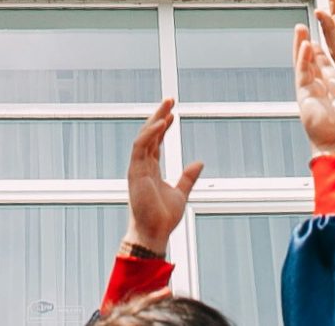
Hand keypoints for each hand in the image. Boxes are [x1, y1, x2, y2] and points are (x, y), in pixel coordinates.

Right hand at [123, 98, 201, 253]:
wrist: (154, 234)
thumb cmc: (163, 218)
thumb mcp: (181, 194)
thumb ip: (187, 178)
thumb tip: (199, 162)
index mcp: (151, 170)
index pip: (155, 142)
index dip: (163, 127)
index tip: (173, 114)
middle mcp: (142, 166)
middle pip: (149, 134)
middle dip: (158, 115)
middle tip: (170, 100)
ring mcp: (137, 168)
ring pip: (144, 136)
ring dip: (155, 119)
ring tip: (167, 105)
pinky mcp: (135, 172)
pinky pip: (140, 146)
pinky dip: (151, 133)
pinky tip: (163, 122)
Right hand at [294, 22, 334, 158]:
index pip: (326, 65)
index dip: (322, 52)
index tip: (319, 37)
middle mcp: (321, 88)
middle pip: (311, 61)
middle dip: (307, 44)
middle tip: (304, 28)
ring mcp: (311, 91)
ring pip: (303, 63)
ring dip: (300, 46)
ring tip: (299, 29)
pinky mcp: (304, 95)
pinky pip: (302, 73)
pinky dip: (302, 59)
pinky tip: (304, 45)